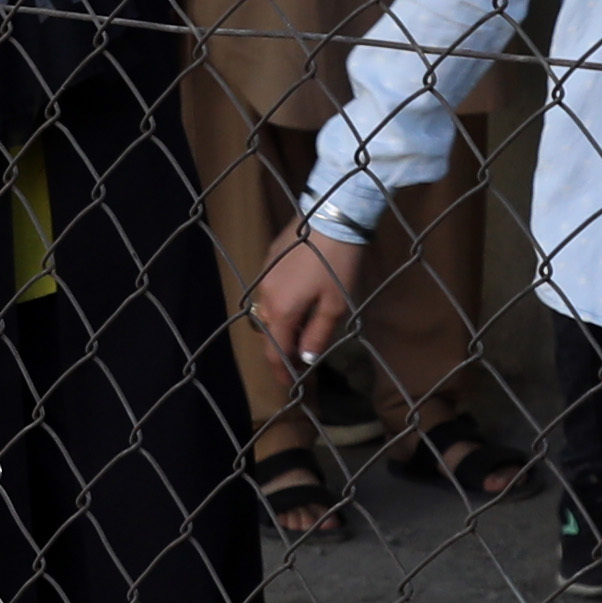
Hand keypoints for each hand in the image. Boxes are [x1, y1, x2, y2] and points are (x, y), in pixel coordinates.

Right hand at [254, 225, 366, 380]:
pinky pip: (269, 292)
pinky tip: (297, 300)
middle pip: (267, 333)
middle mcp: (265, 296)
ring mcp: (264, 276)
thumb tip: (306, 359)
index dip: (281, 372)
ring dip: (279, 325)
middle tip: (298, 358)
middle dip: (280, 349)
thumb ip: (318, 335)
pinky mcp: (269, 259)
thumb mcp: (335, 305)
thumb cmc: (337, 264)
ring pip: (266, 312)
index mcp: (280, 311)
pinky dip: (279, 305)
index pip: (275, 352)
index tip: (289, 386)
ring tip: (298, 330)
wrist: (331, 216)